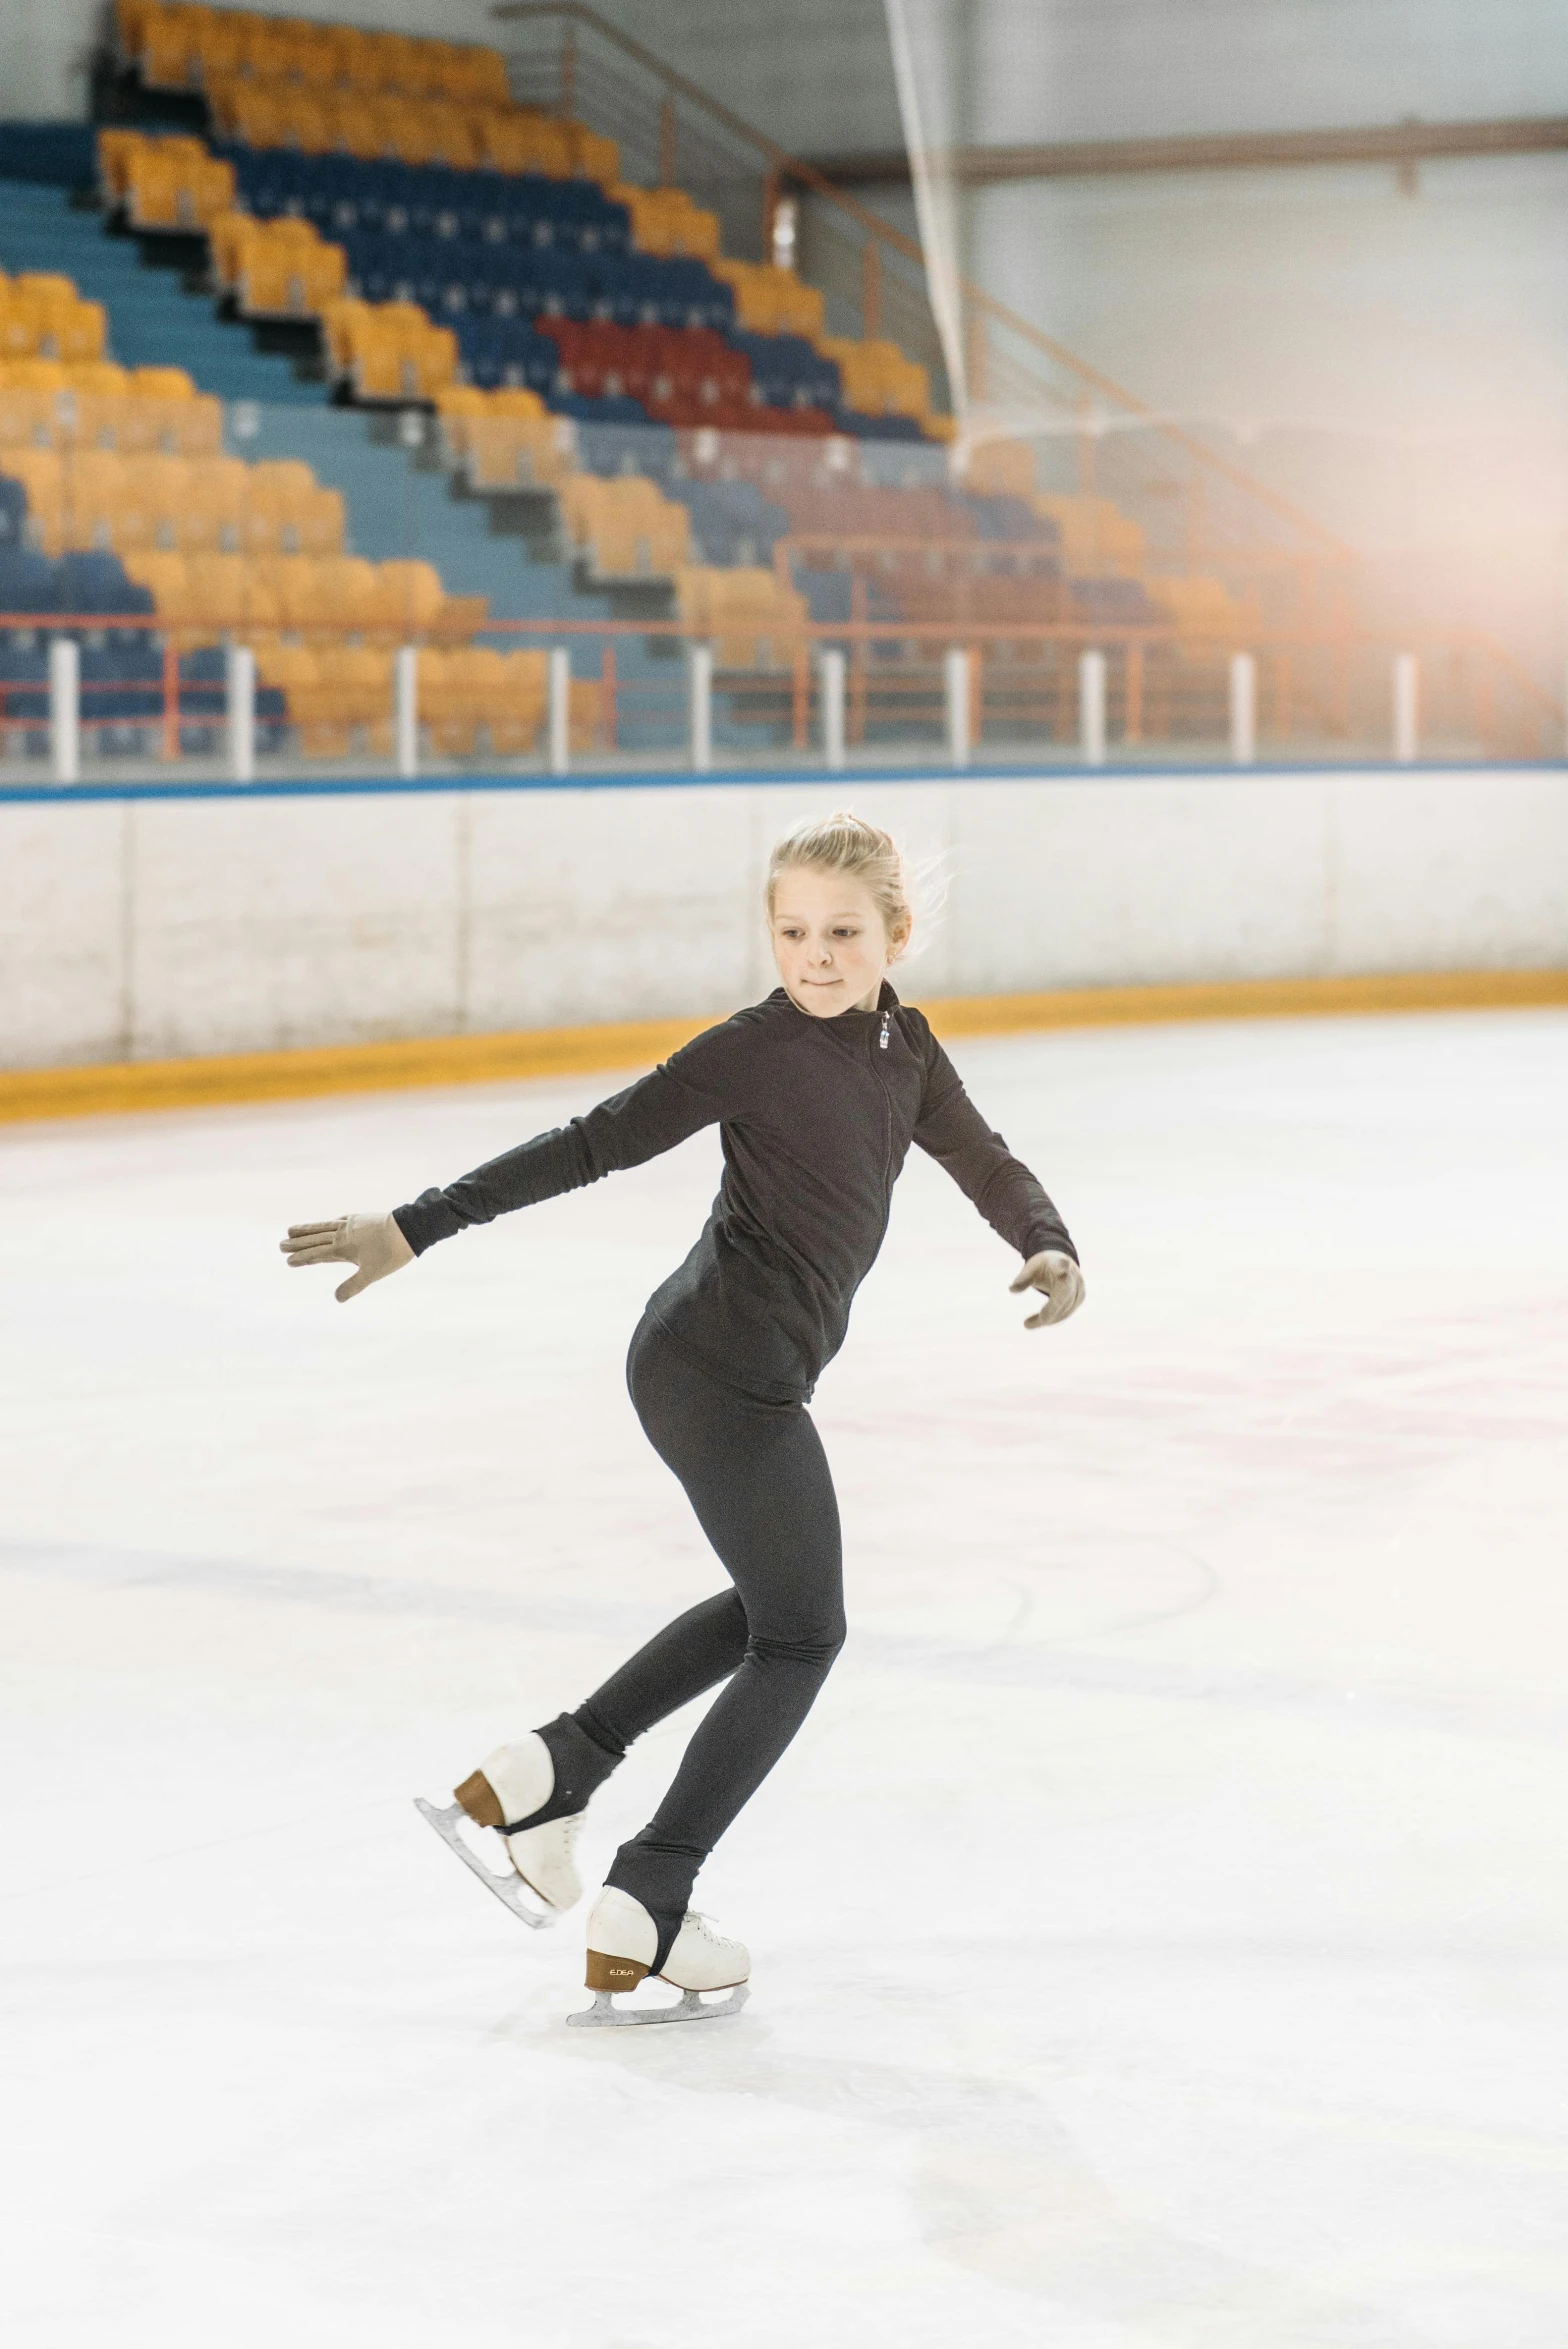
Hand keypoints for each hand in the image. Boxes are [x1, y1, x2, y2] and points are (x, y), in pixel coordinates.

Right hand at [280, 1211, 413, 1303]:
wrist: (408, 1228)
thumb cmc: (391, 1253)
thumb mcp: (372, 1274)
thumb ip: (353, 1286)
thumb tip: (336, 1299)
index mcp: (343, 1248)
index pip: (317, 1254)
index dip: (302, 1258)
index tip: (288, 1261)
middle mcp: (342, 1234)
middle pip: (315, 1239)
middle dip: (297, 1244)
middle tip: (280, 1245)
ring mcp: (350, 1224)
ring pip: (322, 1227)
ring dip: (306, 1229)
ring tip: (291, 1229)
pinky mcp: (360, 1218)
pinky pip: (337, 1220)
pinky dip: (327, 1222)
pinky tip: (328, 1222)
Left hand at [1009, 1249, 1084, 1328]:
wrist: (1062, 1262)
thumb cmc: (1044, 1266)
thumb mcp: (1032, 1268)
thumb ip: (1023, 1278)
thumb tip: (1011, 1289)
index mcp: (1060, 1264)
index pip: (1062, 1267)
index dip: (1063, 1268)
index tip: (1064, 1267)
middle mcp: (1073, 1277)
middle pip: (1063, 1297)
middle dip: (1048, 1312)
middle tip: (1027, 1324)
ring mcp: (1079, 1288)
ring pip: (1065, 1309)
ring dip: (1047, 1319)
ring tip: (1028, 1323)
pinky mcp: (1080, 1298)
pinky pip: (1066, 1312)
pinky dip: (1052, 1318)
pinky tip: (1038, 1322)